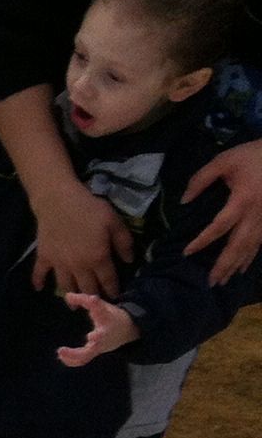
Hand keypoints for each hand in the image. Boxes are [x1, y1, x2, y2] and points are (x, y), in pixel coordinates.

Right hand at [30, 181, 131, 295]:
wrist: (59, 201)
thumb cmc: (89, 209)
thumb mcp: (114, 222)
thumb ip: (124, 242)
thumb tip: (129, 260)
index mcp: (98, 258)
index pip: (108, 280)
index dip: (113, 290)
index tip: (116, 297)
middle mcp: (79, 266)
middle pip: (87, 287)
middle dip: (93, 297)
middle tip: (96, 303)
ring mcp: (59, 264)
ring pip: (66, 286)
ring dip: (70, 297)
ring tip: (72, 306)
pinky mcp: (44, 257)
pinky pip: (40, 274)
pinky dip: (39, 282)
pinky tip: (39, 289)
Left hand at [56, 292, 140, 365]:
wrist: (127, 330)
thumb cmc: (110, 316)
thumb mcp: (100, 306)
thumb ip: (84, 300)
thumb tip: (67, 295)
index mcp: (105, 321)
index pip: (101, 313)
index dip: (95, 305)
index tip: (92, 300)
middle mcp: (103, 336)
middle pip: (95, 344)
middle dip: (81, 348)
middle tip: (64, 349)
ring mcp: (99, 347)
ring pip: (86, 356)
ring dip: (73, 356)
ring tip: (60, 352)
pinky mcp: (95, 353)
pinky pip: (83, 360)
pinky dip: (72, 361)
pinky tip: (61, 357)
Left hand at [182, 137, 261, 282]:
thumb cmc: (253, 155)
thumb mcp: (224, 160)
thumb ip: (201, 179)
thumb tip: (184, 201)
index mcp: (243, 200)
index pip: (220, 226)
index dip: (203, 241)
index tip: (187, 253)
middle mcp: (256, 214)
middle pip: (239, 245)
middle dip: (225, 265)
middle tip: (211, 282)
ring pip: (251, 247)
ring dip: (237, 265)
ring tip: (223, 281)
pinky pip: (260, 243)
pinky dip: (251, 257)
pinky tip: (242, 269)